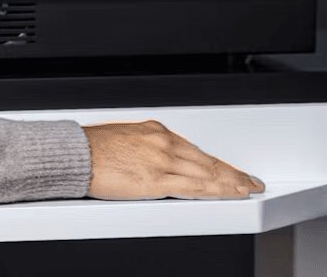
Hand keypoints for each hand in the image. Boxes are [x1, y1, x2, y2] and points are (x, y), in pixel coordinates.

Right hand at [82, 120, 264, 199]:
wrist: (75, 154)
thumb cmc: (93, 150)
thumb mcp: (128, 140)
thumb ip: (149, 151)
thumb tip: (161, 161)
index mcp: (157, 132)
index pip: (197, 151)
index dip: (219, 163)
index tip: (233, 170)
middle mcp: (164, 143)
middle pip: (208, 161)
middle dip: (232, 173)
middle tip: (251, 182)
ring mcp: (162, 160)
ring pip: (207, 173)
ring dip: (231, 182)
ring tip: (247, 190)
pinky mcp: (155, 180)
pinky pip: (193, 187)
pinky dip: (215, 190)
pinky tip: (227, 194)